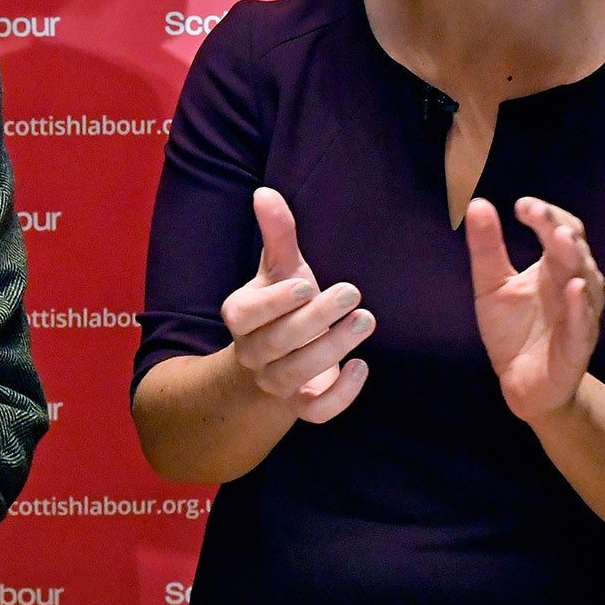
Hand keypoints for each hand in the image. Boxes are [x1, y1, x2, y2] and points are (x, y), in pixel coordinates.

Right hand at [220, 187, 373, 424]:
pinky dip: (341, 395)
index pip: (247, 315)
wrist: (276, 360)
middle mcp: (252, 354)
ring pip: (296, 375)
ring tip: (365, 320)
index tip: (307, 284)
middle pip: (276, 344)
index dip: (275, 303)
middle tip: (352, 292)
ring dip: (332, 349)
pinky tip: (362, 366)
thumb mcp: (280, 269)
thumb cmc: (282, 305)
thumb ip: (277, 234)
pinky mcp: (302, 405)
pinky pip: (316, 412)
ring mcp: (275, 383)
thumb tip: (265, 192)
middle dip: (315, 320)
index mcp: (240, 317)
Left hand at [464, 195, 604, 422]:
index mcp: (554, 267)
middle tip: (541, 216)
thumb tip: (476, 203)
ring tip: (563, 239)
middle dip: (560, 230)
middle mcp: (574, 285)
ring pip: (586, 282)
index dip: (546, 216)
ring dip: (576, 260)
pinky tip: (573, 287)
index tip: (522, 205)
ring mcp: (579, 315)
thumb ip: (487, 248)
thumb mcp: (491, 285)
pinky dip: (580, 306)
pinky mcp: (577, 345)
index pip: (560, 230)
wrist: (521, 383)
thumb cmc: (513, 330)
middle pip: (575, 251)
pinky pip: (582, 323)